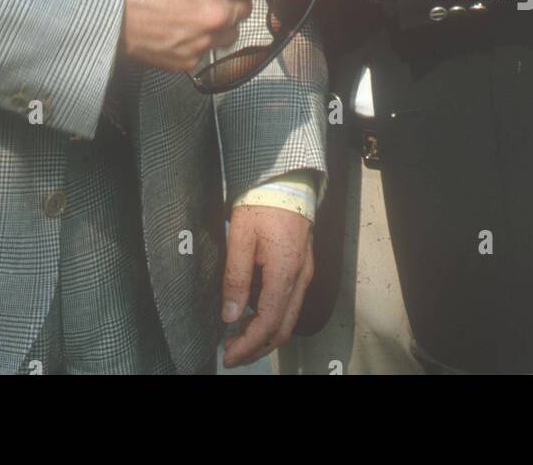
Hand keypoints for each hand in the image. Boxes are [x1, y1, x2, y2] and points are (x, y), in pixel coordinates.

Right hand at [122, 0, 270, 72]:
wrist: (109, 10)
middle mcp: (217, 14)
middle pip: (248, 7)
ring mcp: (205, 40)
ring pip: (232, 32)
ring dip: (221, 23)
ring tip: (194, 12)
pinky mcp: (191, 60)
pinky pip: (210, 50)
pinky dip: (201, 40)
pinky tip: (180, 28)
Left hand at [221, 205, 313, 367]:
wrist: (287, 176)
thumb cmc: (263, 200)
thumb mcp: (240, 235)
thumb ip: (235, 277)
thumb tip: (231, 315)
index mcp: (285, 272)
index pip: (268, 324)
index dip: (248, 345)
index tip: (228, 355)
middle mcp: (300, 277)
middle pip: (283, 328)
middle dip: (257, 347)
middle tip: (231, 353)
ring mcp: (304, 272)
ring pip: (289, 317)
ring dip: (265, 334)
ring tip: (237, 335)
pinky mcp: (302, 265)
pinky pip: (291, 301)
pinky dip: (272, 316)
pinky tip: (252, 312)